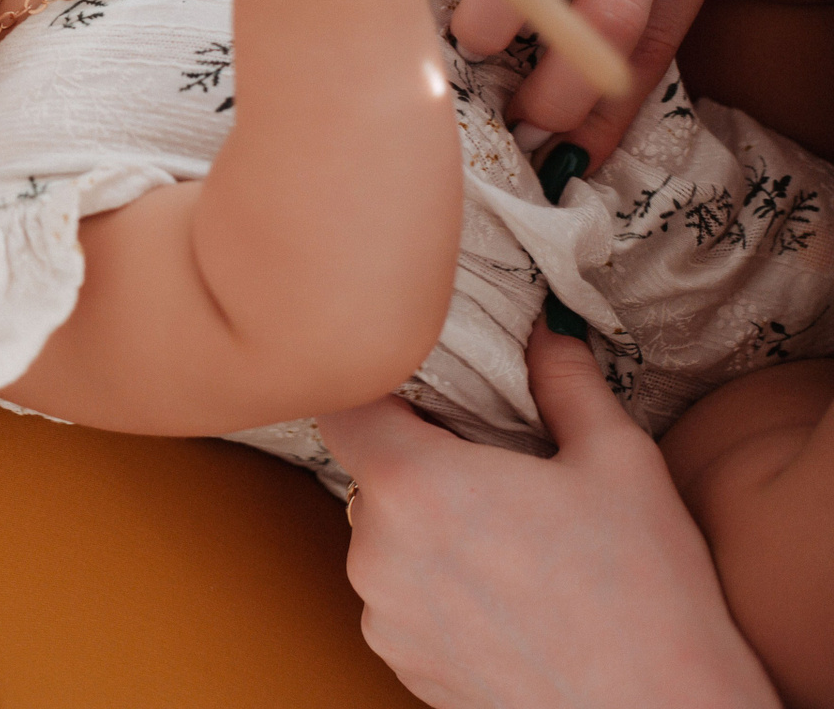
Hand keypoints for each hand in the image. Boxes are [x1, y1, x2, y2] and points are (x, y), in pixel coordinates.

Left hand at [317, 315, 779, 708]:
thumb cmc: (648, 599)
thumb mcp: (620, 463)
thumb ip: (565, 381)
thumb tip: (544, 329)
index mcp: (413, 485)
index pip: (343, 405)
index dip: (377, 388)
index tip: (424, 390)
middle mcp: (375, 551)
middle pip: (370, 473)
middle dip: (422, 461)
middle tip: (499, 473)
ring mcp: (382, 615)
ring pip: (385, 538)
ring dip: (429, 529)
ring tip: (514, 545)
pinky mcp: (399, 662)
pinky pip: (399, 598)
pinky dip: (437, 587)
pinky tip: (508, 597)